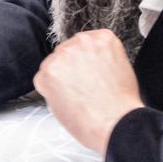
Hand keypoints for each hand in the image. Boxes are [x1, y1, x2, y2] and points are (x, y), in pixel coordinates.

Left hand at [32, 29, 143, 153]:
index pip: (83, 44)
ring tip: (77, 98)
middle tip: (82, 89)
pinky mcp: (48, 72)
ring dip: (59, 80)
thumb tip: (87, 62)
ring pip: (53, 66)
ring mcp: (63, 55)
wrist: (115, 123)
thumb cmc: (120, 104)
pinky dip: (50, 93)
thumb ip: (100, 57)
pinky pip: (42, 81)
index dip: (85, 63)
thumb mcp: (120, 67)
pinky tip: (68, 102)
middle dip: (70, 70)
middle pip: (66, 53)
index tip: (88, 74)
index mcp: (102, 38)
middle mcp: (82, 41)